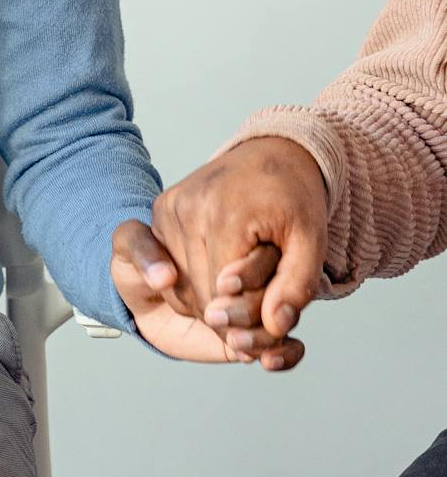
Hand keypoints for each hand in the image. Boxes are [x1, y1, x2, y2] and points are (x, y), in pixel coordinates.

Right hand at [115, 136, 327, 369]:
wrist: (274, 150)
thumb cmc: (294, 196)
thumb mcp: (313, 242)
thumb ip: (296, 287)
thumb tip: (275, 326)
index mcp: (227, 216)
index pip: (225, 295)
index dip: (249, 315)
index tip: (269, 315)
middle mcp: (189, 209)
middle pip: (200, 294)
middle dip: (230, 310)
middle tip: (259, 302)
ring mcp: (171, 207)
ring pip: (180, 287)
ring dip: (209, 298)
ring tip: (240, 281)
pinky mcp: (162, 207)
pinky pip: (169, 267)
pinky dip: (193, 280)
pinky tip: (220, 268)